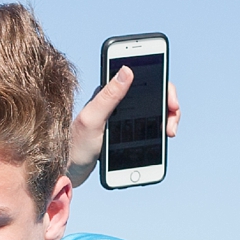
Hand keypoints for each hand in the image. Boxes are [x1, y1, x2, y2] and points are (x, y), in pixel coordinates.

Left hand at [68, 67, 180, 186]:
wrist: (67, 170)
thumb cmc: (74, 145)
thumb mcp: (92, 119)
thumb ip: (108, 96)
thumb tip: (127, 69)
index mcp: (108, 93)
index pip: (142, 77)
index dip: (162, 84)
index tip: (171, 102)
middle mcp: (116, 101)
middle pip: (153, 93)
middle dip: (169, 104)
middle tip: (171, 124)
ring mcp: (121, 116)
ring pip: (153, 109)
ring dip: (168, 117)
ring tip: (169, 133)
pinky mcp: (123, 131)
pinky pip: (147, 125)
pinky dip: (159, 129)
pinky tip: (162, 138)